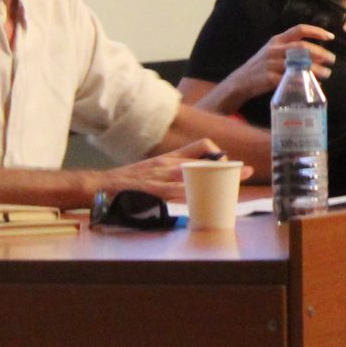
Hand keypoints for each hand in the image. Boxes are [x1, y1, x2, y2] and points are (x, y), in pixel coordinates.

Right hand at [94, 137, 222, 203]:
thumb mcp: (153, 168)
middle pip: (205, 161)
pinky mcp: (154, 191)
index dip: (219, 152)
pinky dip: (192, 195)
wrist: (100, 186)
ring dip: (215, 180)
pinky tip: (204, 201)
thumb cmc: (128, 181)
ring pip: (196, 175)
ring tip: (233, 186)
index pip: (201, 146)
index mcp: (169, 158)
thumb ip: (173, 170)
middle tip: (245, 173)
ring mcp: (161, 177)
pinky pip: (178, 192)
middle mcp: (169, 164)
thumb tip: (195, 176)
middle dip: (227, 167)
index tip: (232, 162)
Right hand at [212, 24, 334, 112]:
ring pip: (297, 63)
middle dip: (319, 53)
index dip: (316, 31)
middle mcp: (274, 49)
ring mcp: (270, 63)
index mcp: (276, 40)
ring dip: (315, 69)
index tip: (330, 37)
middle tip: (331, 60)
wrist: (240, 82)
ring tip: (326, 73)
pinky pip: (289, 80)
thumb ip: (291, 52)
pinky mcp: (268, 78)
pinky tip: (311, 85)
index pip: (299, 30)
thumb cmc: (261, 67)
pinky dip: (302, 82)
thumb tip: (317, 57)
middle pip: (301, 47)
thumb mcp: (273, 53)